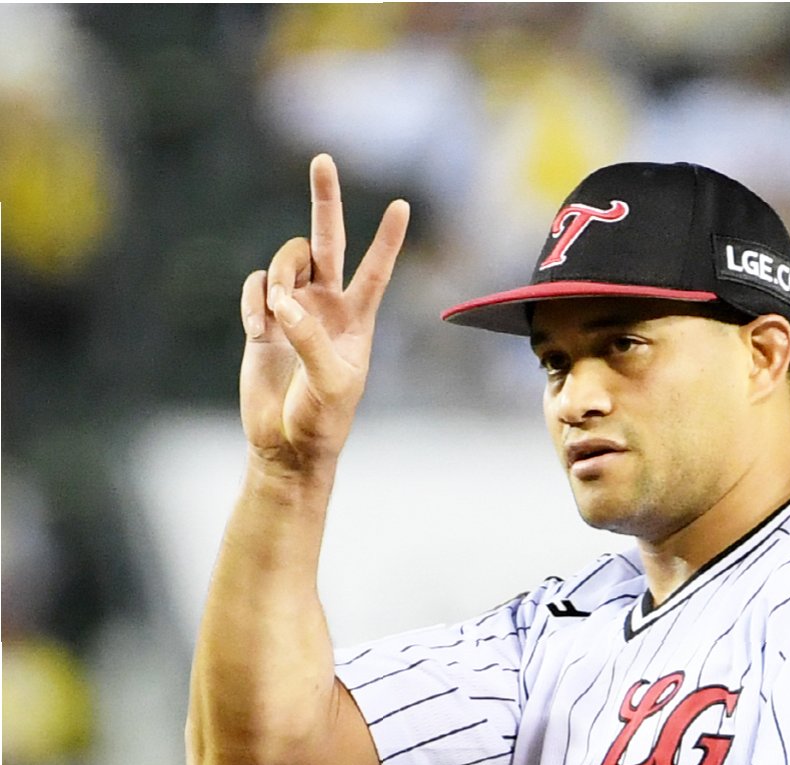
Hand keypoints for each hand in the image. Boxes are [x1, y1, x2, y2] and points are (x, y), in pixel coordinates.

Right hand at [239, 154, 409, 474]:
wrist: (285, 446)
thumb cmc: (321, 421)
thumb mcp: (330, 384)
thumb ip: (311, 340)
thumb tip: (285, 302)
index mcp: (357, 320)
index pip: (376, 271)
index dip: (387, 239)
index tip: (402, 205)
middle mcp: (327, 306)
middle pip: (327, 240)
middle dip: (324, 200)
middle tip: (323, 159)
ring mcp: (294, 310)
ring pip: (286, 261)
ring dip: (280, 275)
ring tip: (276, 315)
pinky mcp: (262, 321)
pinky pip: (255, 286)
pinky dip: (253, 302)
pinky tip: (256, 331)